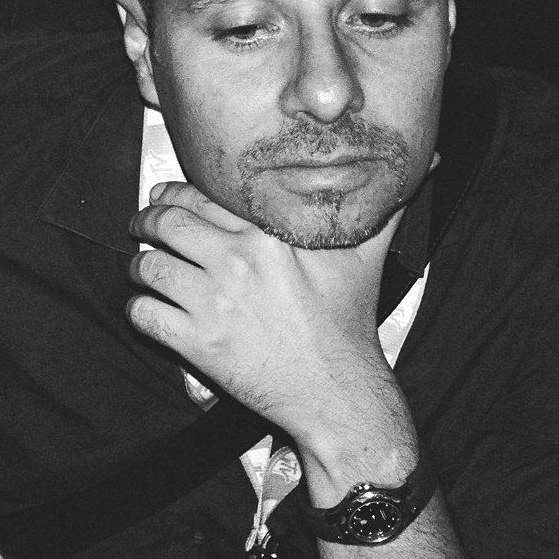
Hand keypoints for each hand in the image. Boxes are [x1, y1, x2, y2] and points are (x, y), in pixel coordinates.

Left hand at [127, 181, 401, 443]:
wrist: (337, 393)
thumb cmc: (349, 325)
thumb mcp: (366, 256)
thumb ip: (381, 207)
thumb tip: (421, 164)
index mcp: (269, 235)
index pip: (202, 195)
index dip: (174, 192)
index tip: (164, 195)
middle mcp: (236, 262)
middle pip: (167, 223)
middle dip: (145, 221)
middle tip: (141, 225)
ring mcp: (213, 304)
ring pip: (149, 267)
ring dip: (138, 265)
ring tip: (141, 268)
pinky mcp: (198, 344)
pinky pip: (145, 315)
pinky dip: (138, 308)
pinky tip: (147, 307)